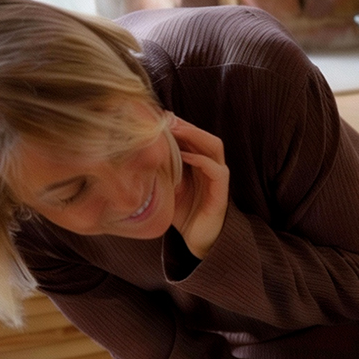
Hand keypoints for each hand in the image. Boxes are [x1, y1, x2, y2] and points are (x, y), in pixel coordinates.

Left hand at [168, 114, 229, 260]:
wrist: (196, 241)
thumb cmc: (181, 213)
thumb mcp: (166, 185)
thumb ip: (159, 168)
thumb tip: (137, 149)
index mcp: (200, 163)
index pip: (193, 136)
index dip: (178, 124)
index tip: (157, 118)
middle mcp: (212, 167)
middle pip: (204, 136)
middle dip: (185, 125)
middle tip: (164, 119)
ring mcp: (218, 179)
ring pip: (214, 146)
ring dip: (195, 135)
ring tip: (175, 130)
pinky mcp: (221, 193)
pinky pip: (215, 170)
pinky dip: (200, 160)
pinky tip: (183, 156)